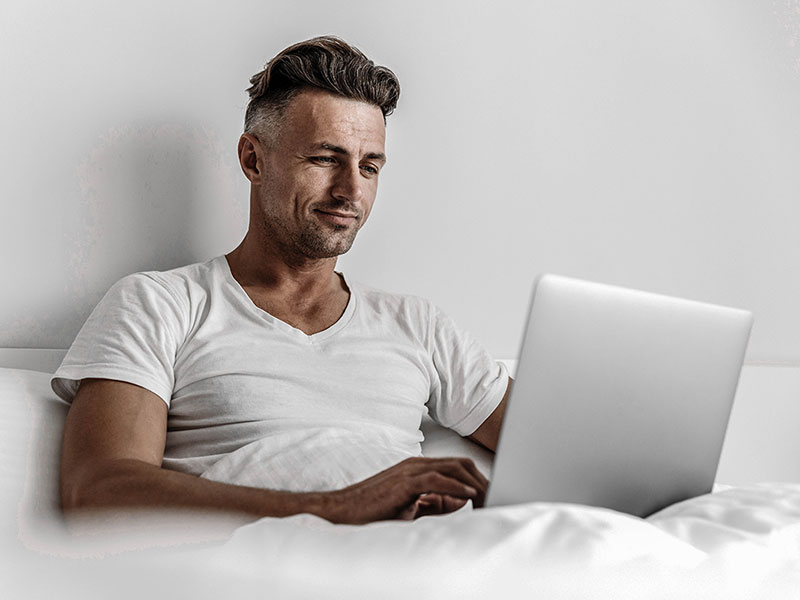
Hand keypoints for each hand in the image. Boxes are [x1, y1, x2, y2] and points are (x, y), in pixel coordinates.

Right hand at [321, 456, 487, 523]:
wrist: (342, 511)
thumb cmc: (373, 511)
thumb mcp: (411, 508)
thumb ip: (436, 503)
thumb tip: (462, 501)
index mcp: (419, 468)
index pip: (458, 467)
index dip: (479, 480)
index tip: (494, 495)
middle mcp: (417, 465)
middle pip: (461, 464)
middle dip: (483, 481)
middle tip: (498, 497)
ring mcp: (410, 470)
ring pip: (454, 469)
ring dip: (476, 484)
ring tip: (491, 498)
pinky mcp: (404, 482)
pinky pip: (437, 480)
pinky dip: (457, 487)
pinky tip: (470, 497)